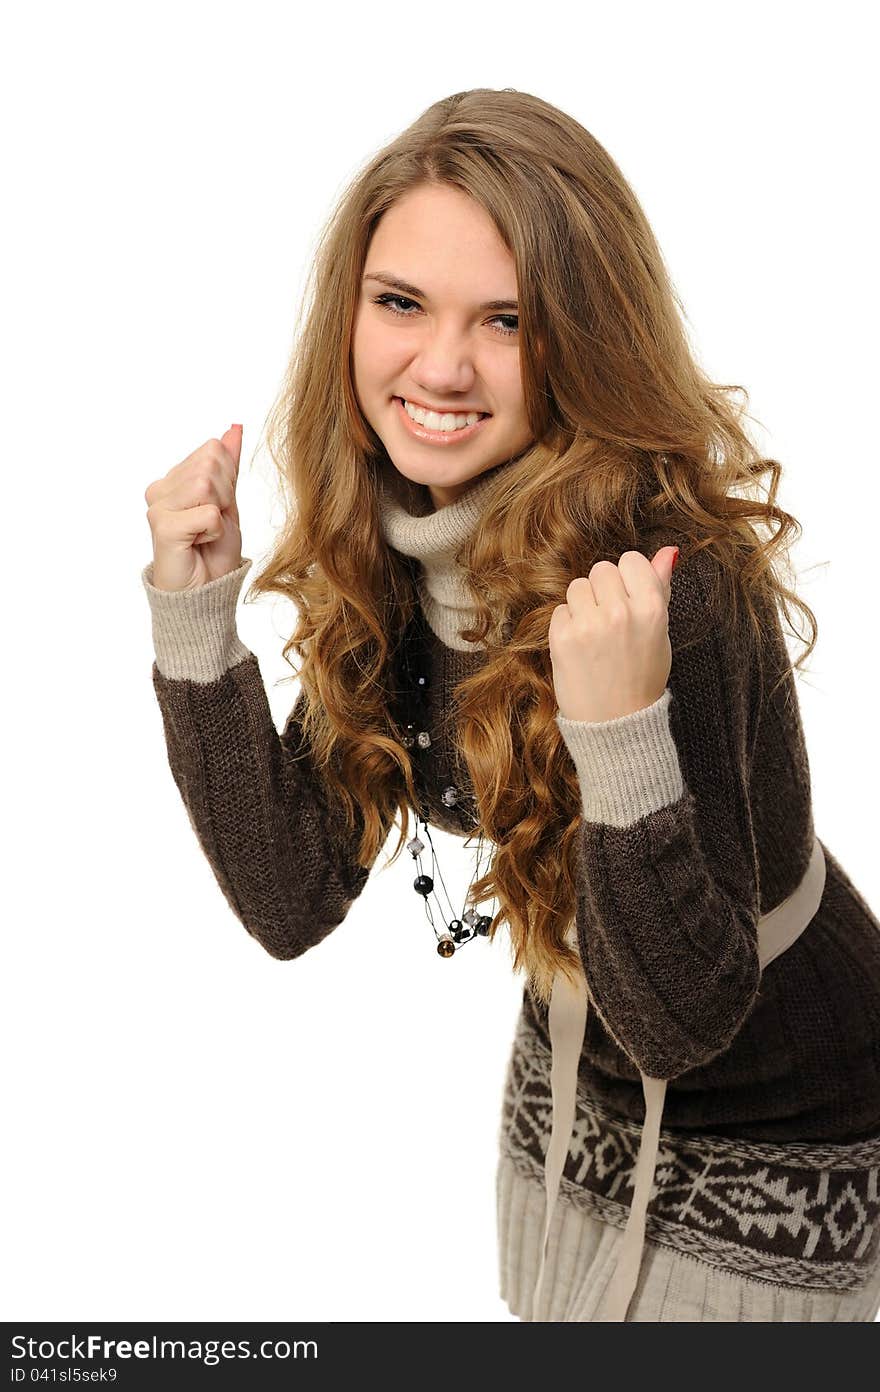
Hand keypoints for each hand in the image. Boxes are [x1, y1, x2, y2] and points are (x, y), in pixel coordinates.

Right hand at [144, 425, 243, 590]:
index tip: (218, 509)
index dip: (228, 480)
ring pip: (207, 485)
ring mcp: (157, 507)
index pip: (213, 451)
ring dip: (220, 513)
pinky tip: (198, 543)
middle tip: (213, 524)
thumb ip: (228, 465)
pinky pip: (208, 513)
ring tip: (205, 533)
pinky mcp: (162, 527)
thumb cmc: (213, 551)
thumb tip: (233, 428)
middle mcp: (160, 489)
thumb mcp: (227, 502)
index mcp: (174, 479)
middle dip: (225, 496)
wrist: (205, 590)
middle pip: (211, 464)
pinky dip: (214, 531)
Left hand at [548, 547, 678, 722]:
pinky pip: (560, 610)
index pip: (631, 560)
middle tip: (610, 623)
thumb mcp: (660, 632)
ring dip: (582, 606)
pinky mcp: (562, 638)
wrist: (617, 723)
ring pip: (577, 586)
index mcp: (651, 608)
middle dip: (603, 591)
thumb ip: (660, 588)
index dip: (627, 580)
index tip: (628, 601)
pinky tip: (580, 648)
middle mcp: (621, 612)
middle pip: (601, 570)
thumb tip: (668, 551)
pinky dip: (567, 626)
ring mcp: (589, 624)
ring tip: (595, 635)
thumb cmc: (642, 676)